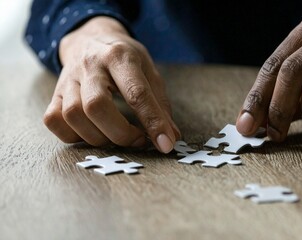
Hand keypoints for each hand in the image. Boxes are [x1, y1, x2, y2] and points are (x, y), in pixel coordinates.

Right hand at [43, 16, 179, 152]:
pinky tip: (91, 132)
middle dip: (120, 133)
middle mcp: (90, 65)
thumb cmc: (124, 58)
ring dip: (98, 137)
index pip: (137, 93)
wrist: (90, 38)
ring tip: (115, 136)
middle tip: (137, 139)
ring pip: (73, 115)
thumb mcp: (150, 72)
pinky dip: (72, 135)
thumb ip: (160, 105)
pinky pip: (54, 120)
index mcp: (120, 56)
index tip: (165, 144)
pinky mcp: (54, 92)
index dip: (153, 122)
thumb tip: (170, 138)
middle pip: (96, 106)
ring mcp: (68, 79)